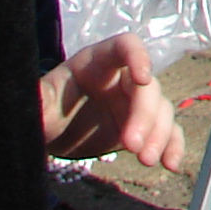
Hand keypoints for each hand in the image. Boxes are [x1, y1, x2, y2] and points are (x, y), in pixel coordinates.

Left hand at [40, 33, 184, 168]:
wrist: (51, 133)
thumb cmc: (45, 108)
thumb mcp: (39, 102)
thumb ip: (41, 100)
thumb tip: (38, 101)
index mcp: (98, 62)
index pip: (125, 46)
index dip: (138, 57)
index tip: (143, 79)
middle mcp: (122, 78)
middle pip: (146, 88)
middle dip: (144, 116)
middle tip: (131, 146)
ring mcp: (134, 103)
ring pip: (161, 110)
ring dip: (159, 135)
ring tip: (146, 161)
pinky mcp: (143, 127)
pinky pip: (167, 131)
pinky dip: (172, 146)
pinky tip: (170, 163)